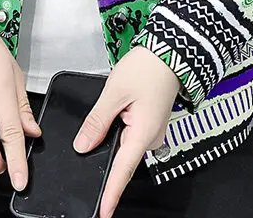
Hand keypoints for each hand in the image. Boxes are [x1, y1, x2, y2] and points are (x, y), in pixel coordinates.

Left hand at [72, 46, 180, 217]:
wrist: (170, 51)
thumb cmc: (147, 67)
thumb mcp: (114, 92)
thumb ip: (97, 121)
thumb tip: (82, 145)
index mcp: (143, 134)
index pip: (122, 171)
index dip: (110, 193)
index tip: (102, 212)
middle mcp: (150, 138)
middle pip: (121, 159)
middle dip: (103, 157)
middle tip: (92, 140)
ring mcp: (151, 132)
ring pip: (123, 145)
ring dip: (110, 139)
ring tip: (108, 113)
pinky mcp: (149, 124)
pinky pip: (129, 135)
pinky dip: (117, 131)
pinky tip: (112, 116)